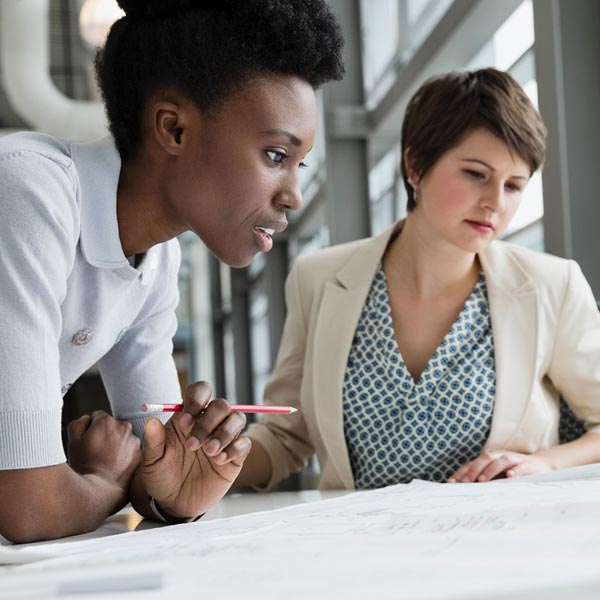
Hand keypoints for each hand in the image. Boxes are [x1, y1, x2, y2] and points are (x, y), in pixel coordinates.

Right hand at [67, 411, 141, 489]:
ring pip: (123, 437)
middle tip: (97, 451)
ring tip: (106, 459)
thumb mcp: (72, 442)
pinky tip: (116, 464)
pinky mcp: (140, 453)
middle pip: (112, 426)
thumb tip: (86, 419)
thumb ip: (78, 424)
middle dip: (105, 434)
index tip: (90, 440)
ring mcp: (133, 440)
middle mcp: (123, 427)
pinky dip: (125, 453)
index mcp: (106, 421)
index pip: (98, 417)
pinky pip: (131, 449)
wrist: (99, 491)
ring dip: (116, 443)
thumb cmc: (85, 467)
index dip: (91, 429)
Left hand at [141, 381, 251, 517]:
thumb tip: (151, 421)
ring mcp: (224, 438)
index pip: (200, 391)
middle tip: (193, 445)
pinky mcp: (235, 456)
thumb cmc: (162, 477)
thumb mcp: (152, 462)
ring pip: (237, 419)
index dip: (196, 400)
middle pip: (221, 405)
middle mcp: (209, 422)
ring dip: (224, 433)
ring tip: (209, 452)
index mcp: (189, 416)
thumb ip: (153, 441)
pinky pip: (245, 443)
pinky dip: (234, 449)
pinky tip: (219, 461)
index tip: (185, 421)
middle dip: (209, 422)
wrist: (174, 504)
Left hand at [448, 450, 554, 482]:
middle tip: (464, 482)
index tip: (452, 482)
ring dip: (490, 470)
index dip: (463, 472)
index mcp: (491, 458)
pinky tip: (510, 476)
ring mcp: (514, 460)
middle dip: (473, 470)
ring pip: (500, 461)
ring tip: (481, 480)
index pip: (474, 463)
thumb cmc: (514, 471)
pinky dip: (515, 471)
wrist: (540, 465)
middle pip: (485, 459)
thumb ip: (484, 479)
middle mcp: (500, 456)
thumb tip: (466, 489)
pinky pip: (521, 467)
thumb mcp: (497, 475)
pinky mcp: (528, 465)